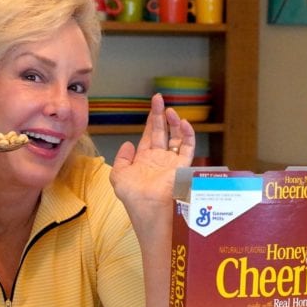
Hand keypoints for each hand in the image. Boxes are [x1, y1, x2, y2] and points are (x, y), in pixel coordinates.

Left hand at [109, 93, 194, 239]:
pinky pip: (188, 148)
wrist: (147, 208)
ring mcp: (172, 162)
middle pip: (162, 131)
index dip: (151, 119)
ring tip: (169, 110)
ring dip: (174, 122)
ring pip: (176, 137)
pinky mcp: (182, 167)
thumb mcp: (119, 176)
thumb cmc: (133, 196)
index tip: (153, 104)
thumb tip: (128, 143)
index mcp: (145, 159)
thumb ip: (122, 159)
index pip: (150, 134)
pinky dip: (188, 135)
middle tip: (159, 98)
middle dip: (161, 114)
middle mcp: (160, 159)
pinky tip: (183, 124)